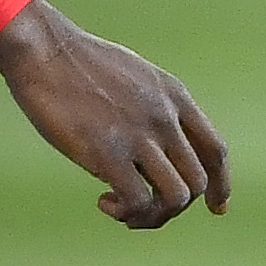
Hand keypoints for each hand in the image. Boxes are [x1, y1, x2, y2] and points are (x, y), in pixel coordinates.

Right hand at [0, 0, 230, 228]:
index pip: (216, 151)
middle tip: (143, 208)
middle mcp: (165, 118)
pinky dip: (125, 212)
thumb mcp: (135, 77)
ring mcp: (140, 136)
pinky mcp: (109, 153)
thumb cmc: (79, 64)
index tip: (216, 207)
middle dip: (175, 207)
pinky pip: (138, 202)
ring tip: (124, 209)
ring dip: (153, 216)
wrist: (44, 49)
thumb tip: (153, 148)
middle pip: (198, 182)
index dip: (221, 185)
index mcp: (175, 97)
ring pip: (176, 198)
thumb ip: (153, 109)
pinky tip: (104, 201)